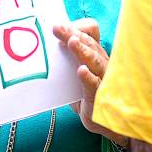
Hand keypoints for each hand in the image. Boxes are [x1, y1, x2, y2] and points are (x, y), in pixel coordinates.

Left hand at [53, 19, 127, 146]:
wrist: (109, 125)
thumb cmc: (90, 98)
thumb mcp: (76, 79)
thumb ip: (65, 66)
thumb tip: (41, 53)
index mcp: (96, 56)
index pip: (91, 35)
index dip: (78, 28)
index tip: (59, 26)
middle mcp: (103, 64)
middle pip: (90, 45)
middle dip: (72, 35)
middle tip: (57, 28)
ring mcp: (105, 80)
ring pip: (95, 61)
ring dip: (83, 51)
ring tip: (71, 42)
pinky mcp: (101, 97)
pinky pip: (96, 86)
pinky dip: (89, 77)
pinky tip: (81, 71)